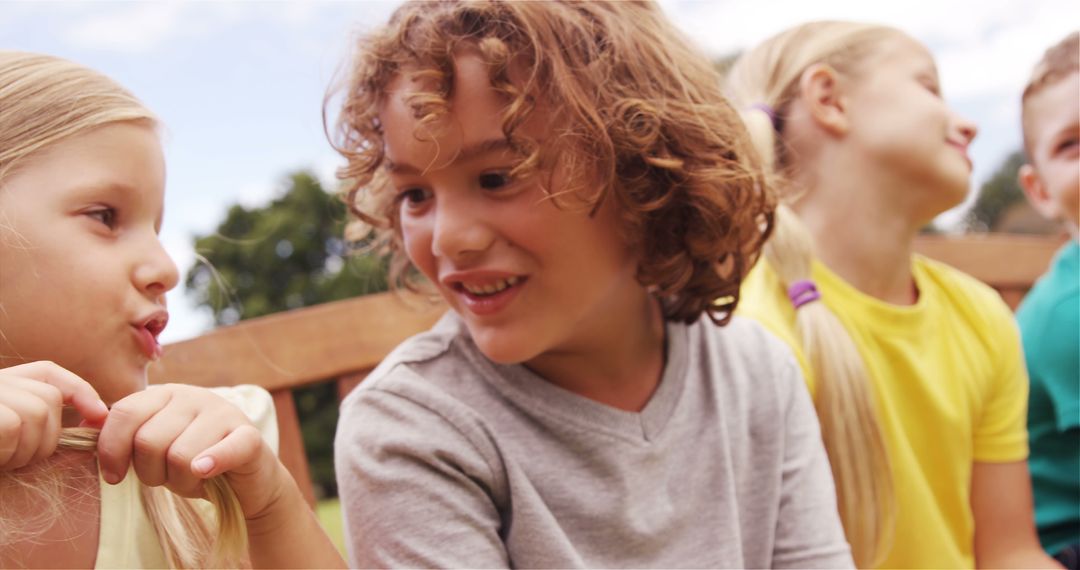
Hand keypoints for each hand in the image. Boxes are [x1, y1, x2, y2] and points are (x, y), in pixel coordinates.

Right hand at [0, 361, 108, 470]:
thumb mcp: (20, 449)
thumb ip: (53, 438)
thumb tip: (97, 430)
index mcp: (1, 388)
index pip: (46, 372)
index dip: (78, 390)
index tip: (99, 415)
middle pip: (49, 397)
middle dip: (50, 436)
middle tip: (23, 461)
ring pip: (37, 411)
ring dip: (30, 448)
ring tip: (6, 463)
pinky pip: (13, 425)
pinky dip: (11, 449)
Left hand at [96, 383, 289, 519]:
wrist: (247, 481)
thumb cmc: (193, 463)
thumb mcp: (154, 446)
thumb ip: (124, 434)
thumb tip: (82, 425)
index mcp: (166, 394)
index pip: (125, 413)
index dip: (111, 450)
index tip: (113, 476)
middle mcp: (194, 396)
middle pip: (149, 440)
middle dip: (150, 473)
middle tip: (166, 478)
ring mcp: (224, 413)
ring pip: (180, 455)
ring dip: (180, 482)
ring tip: (192, 479)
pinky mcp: (250, 436)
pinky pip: (224, 450)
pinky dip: (211, 463)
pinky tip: (205, 471)